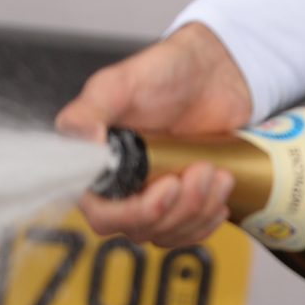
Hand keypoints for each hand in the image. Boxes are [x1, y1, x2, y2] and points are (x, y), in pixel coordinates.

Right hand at [63, 22, 253, 248]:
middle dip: (177, 207)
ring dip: (198, 209)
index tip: (168, 186)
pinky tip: (220, 193)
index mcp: (96, 166)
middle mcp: (119, 187)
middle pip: (140, 228)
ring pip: (168, 232)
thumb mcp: (120, 83)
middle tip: (202, 169)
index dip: (134, 213)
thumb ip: (89, 110)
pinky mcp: (181, 201)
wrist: (212, 73)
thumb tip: (83, 141)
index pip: (102, 215)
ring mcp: (151, 196)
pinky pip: (189, 231)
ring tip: (218, 171)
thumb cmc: (163, 73)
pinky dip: (208, 219)